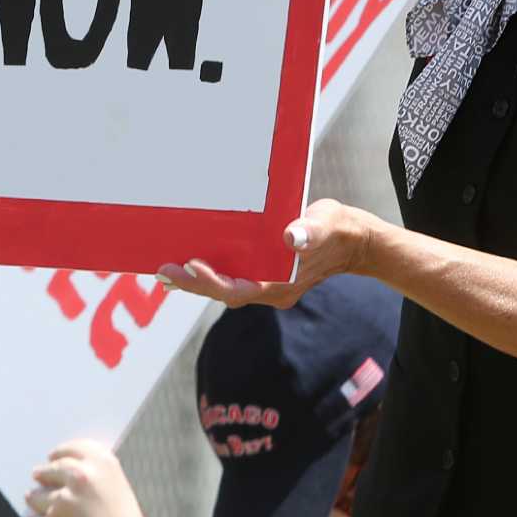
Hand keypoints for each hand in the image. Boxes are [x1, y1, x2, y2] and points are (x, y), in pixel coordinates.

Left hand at [23, 439, 156, 516]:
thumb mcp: (116, 488)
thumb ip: (91, 477)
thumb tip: (59, 474)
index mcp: (102, 462)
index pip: (71, 449)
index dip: (59, 454)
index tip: (52, 458)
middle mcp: (82, 475)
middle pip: (49, 470)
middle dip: (42, 475)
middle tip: (38, 477)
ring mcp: (65, 498)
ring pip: (36, 496)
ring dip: (37, 502)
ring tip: (42, 508)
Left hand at [157, 198, 385, 306]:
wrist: (352, 240)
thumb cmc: (338, 230)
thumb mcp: (326, 225)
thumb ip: (309, 232)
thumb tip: (291, 237)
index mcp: (282, 284)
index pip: (240, 289)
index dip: (213, 281)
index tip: (192, 265)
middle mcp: (270, 289)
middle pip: (225, 291)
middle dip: (194, 282)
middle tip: (164, 270)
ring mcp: (266, 283)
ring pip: (224, 286)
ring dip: (195, 280)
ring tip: (165, 272)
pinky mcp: (262, 273)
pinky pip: (230, 277)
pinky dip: (208, 272)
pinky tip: (187, 265)